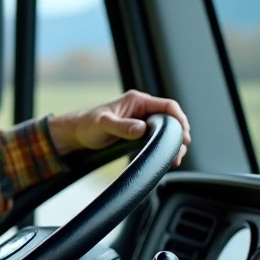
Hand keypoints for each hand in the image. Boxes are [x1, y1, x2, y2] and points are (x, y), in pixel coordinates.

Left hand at [47, 89, 191, 166]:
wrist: (75, 133)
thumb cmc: (86, 125)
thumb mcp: (103, 125)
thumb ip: (122, 126)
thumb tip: (142, 128)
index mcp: (137, 100)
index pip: (167, 105)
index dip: (180, 119)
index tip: (184, 136)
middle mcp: (142, 108)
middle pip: (171, 118)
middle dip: (179, 134)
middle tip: (180, 152)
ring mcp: (141, 119)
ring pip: (166, 129)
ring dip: (173, 142)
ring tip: (175, 158)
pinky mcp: (138, 130)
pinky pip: (157, 136)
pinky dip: (163, 146)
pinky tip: (165, 157)